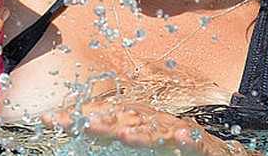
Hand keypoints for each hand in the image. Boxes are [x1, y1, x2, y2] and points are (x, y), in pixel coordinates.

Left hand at [43, 101, 237, 154]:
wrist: (219, 153)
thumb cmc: (174, 146)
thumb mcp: (138, 141)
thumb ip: (111, 136)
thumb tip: (82, 132)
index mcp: (135, 120)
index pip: (101, 115)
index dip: (76, 116)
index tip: (49, 119)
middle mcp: (154, 121)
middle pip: (123, 117)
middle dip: (99, 120)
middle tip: (78, 122)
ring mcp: (177, 130)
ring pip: (156, 128)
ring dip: (140, 130)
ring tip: (122, 133)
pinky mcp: (201, 143)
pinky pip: (193, 140)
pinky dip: (186, 137)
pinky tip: (178, 136)